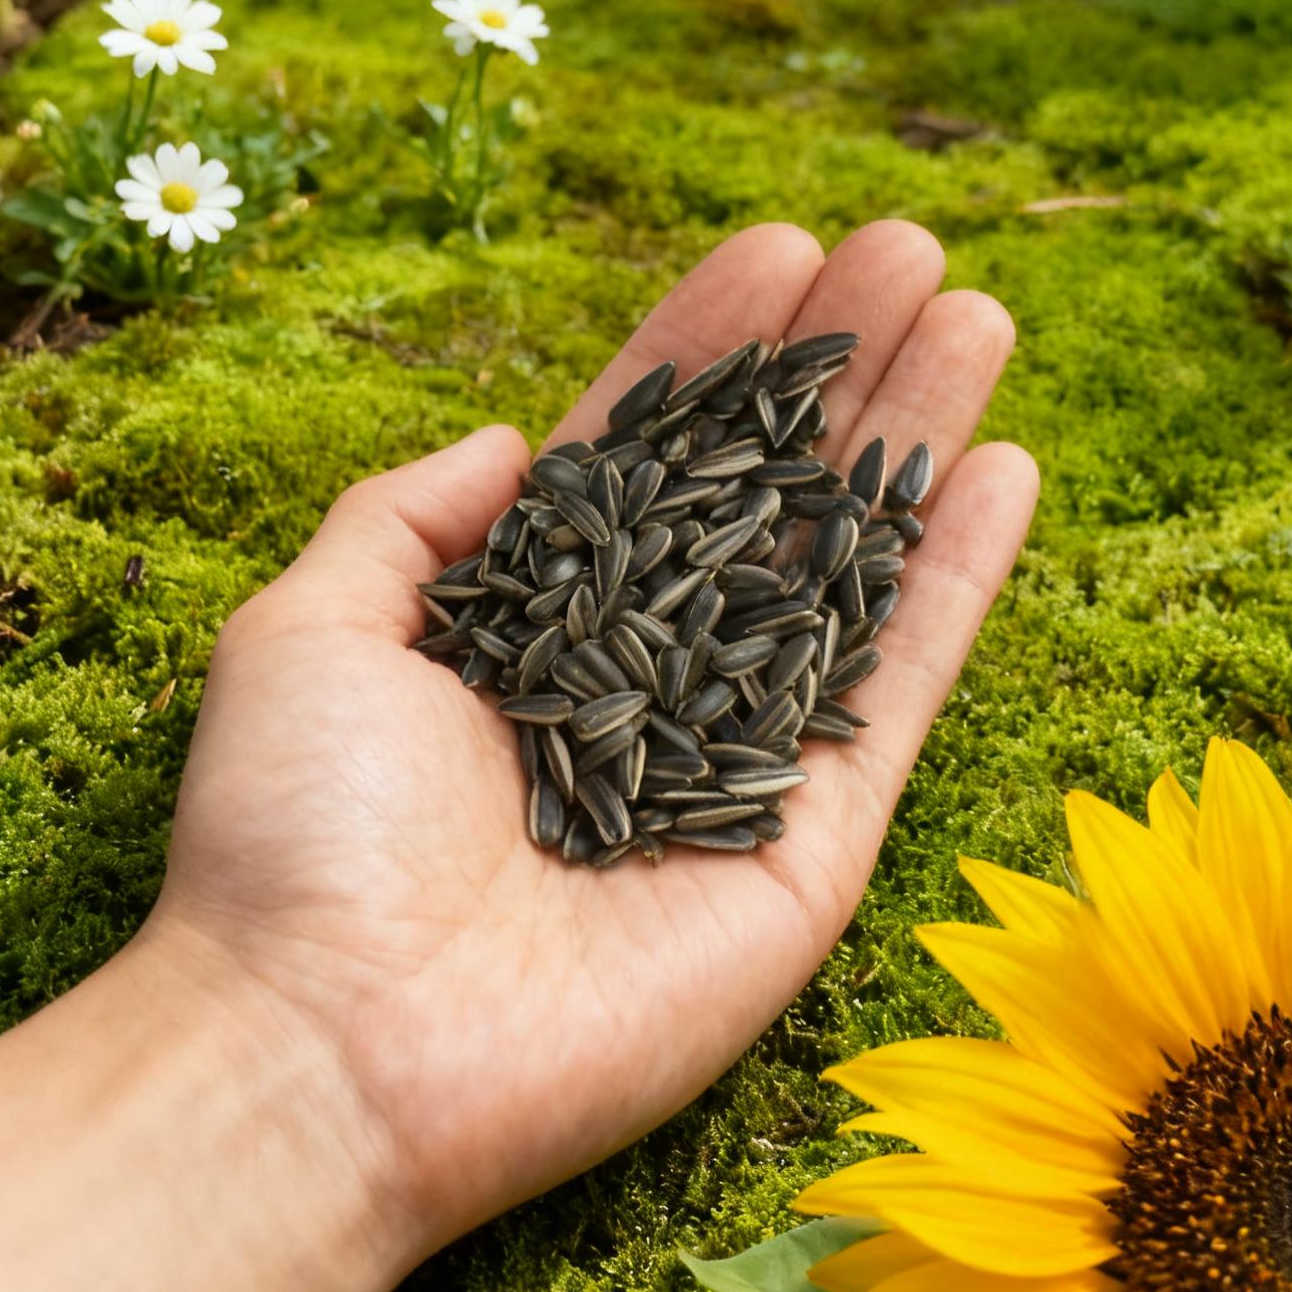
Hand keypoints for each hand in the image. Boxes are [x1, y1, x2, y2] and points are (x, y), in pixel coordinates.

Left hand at [154, 220, 1038, 1270]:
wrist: (332, 1043)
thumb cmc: (290, 837)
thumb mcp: (306, 628)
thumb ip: (405, 519)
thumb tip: (515, 439)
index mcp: (529, 626)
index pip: (645, 457)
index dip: (712, 352)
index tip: (777, 247)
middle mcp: (643, 681)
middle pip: (763, 494)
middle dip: (836, 369)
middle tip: (910, 248)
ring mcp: (733, 765)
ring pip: (845, 570)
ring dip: (915, 440)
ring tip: (979, 313)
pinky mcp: (805, 851)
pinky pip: (893, 693)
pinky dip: (952, 585)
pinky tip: (1001, 471)